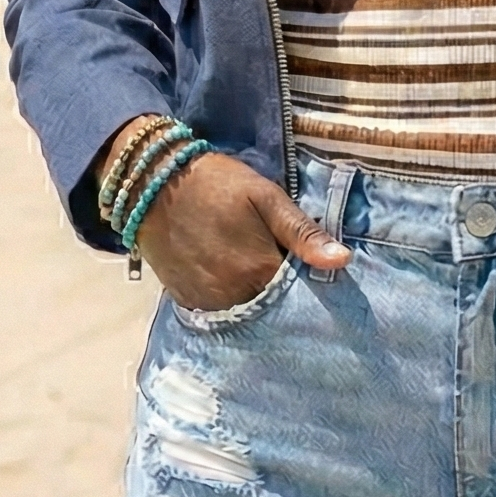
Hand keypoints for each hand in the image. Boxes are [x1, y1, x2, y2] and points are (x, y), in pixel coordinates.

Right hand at [101, 120, 348, 311]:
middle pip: (271, 309)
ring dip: (256, 301)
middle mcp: (234, 297)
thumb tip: (342, 261)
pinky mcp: (186, 302)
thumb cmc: (217, 184)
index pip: (299, 297)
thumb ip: (303, 232)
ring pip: (245, 313)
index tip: (313, 275)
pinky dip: (229, 301)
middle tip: (285, 274)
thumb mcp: (266, 197)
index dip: (308, 286)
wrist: (153, 184)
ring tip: (258, 277)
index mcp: (260, 271)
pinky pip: (218, 312)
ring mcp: (207, 303)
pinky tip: (231, 282)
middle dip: (283, 298)